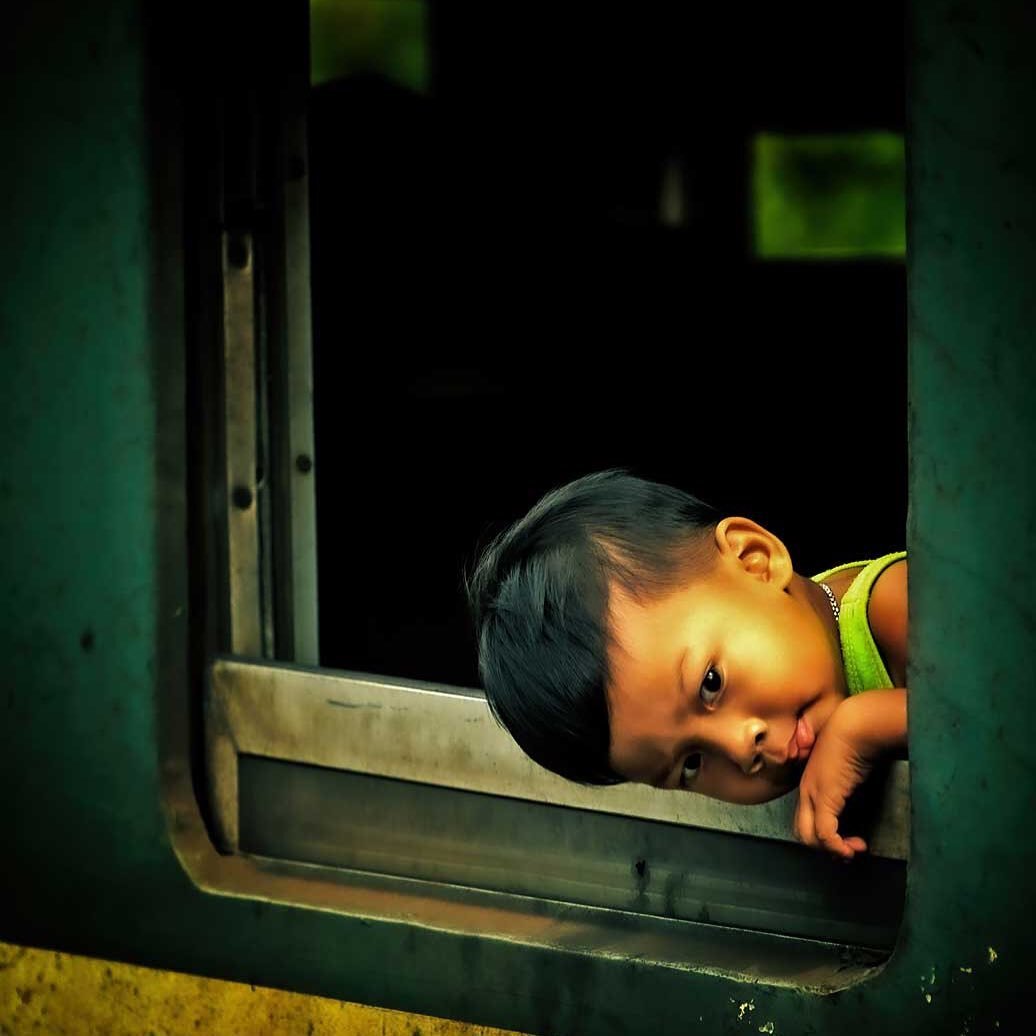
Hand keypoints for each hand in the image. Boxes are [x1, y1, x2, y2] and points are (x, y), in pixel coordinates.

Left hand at [794, 696, 877, 860]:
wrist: (857, 725)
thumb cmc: (855, 738)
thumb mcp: (845, 763)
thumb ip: (843, 776)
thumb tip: (851, 784)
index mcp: (809, 783)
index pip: (804, 819)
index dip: (821, 836)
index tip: (846, 840)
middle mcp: (806, 790)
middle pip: (802, 831)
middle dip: (824, 847)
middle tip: (848, 850)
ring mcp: (814, 793)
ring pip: (810, 837)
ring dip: (833, 849)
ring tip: (855, 848)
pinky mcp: (826, 796)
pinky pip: (825, 833)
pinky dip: (837, 846)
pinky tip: (853, 848)